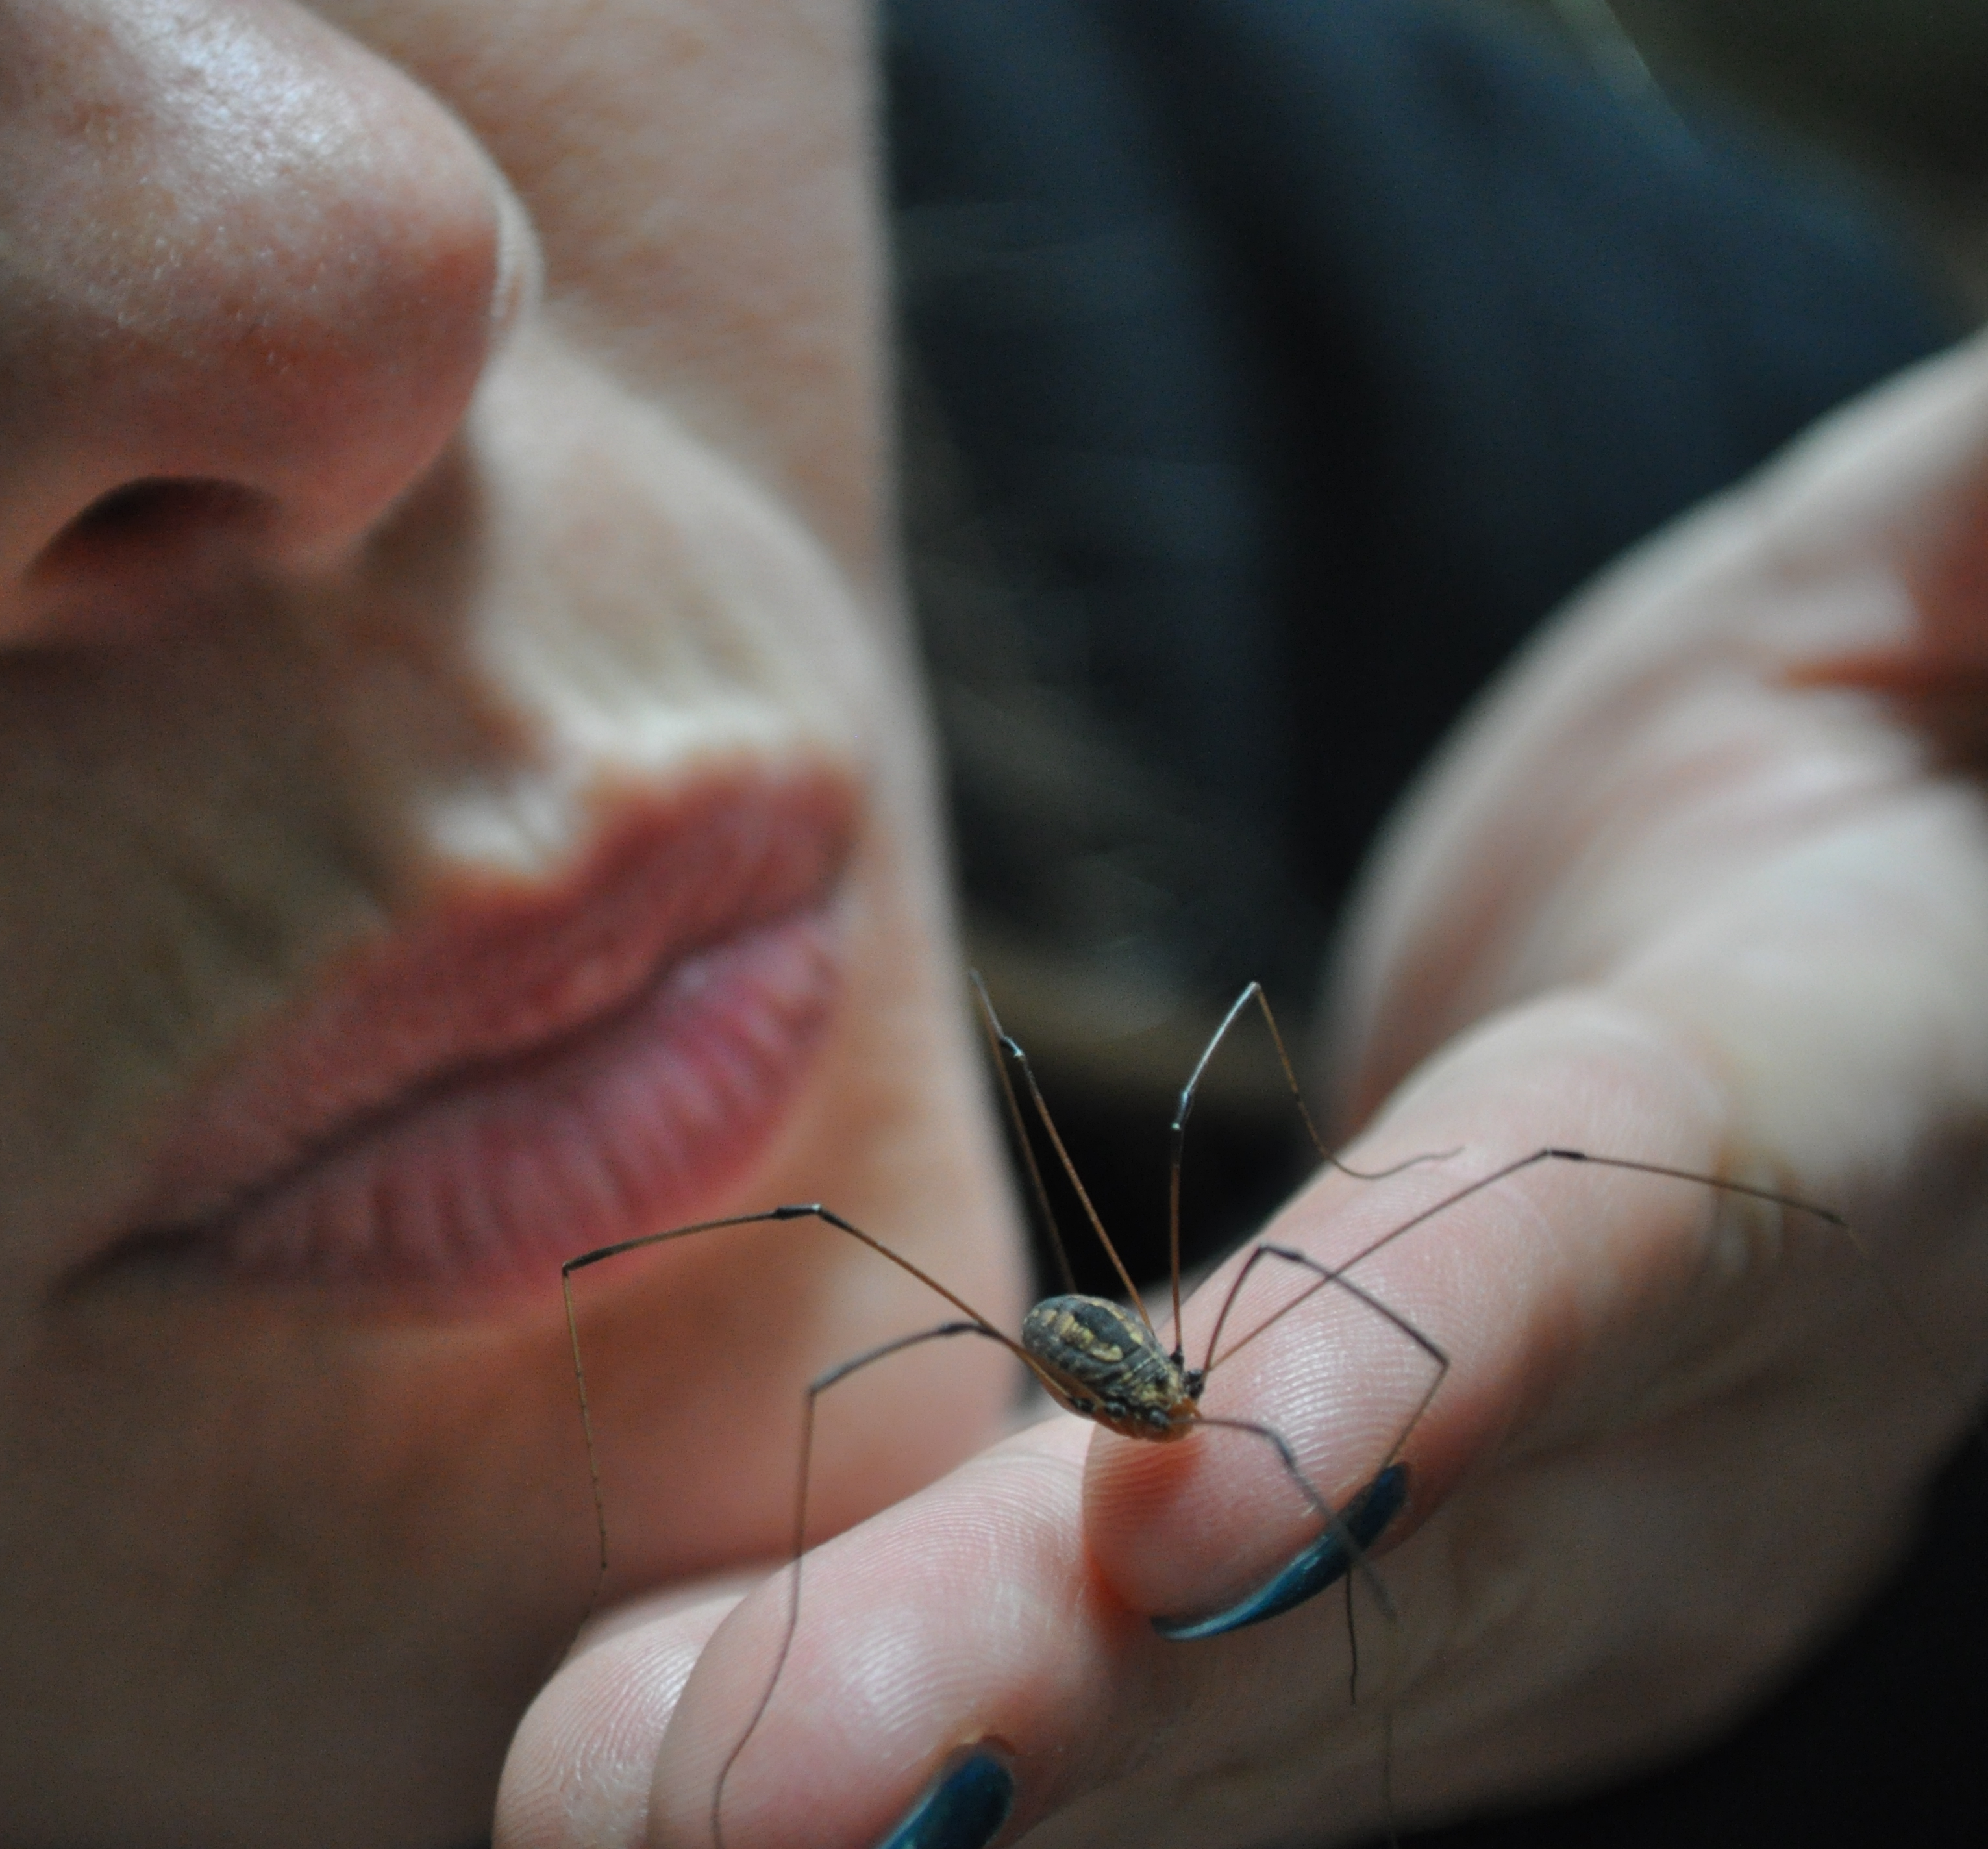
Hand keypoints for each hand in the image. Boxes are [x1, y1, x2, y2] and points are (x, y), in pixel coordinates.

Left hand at [496, 334, 1987, 1848]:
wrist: (1860, 985)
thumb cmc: (1857, 731)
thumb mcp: (1935, 594)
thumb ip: (1960, 544)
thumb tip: (1980, 484)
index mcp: (1855, 1097)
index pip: (1625, 1223)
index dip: (1417, 1363)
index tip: (1166, 1503)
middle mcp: (1708, 1413)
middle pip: (1363, 1554)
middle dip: (1049, 1692)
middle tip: (692, 1791)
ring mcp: (1555, 1568)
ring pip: (1222, 1690)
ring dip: (925, 1767)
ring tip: (608, 1805)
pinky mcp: (1392, 1624)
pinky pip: (1158, 1718)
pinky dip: (923, 1760)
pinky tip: (661, 1788)